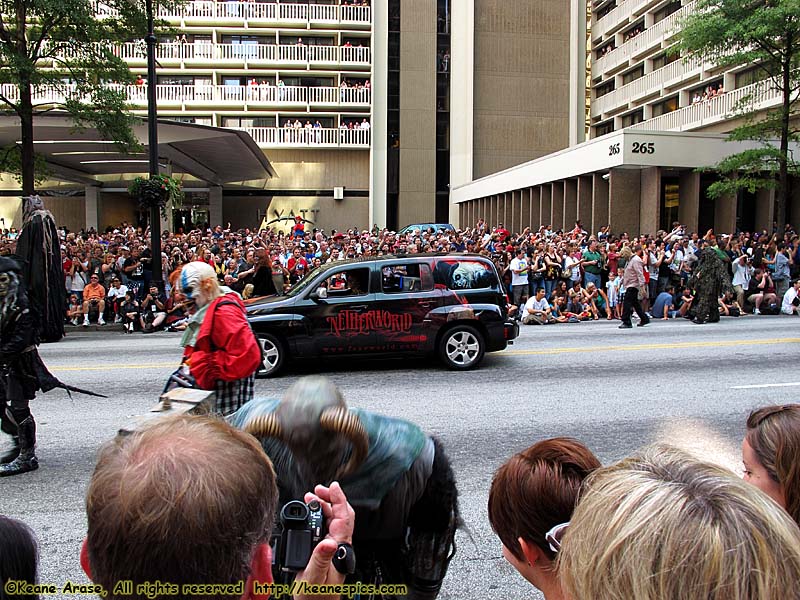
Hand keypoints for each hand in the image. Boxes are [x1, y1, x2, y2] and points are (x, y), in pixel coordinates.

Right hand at [294, 482, 354, 598]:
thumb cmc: (316, 598)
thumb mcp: (313, 578)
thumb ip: (320, 558)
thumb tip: (329, 541)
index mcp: (338, 549)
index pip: (343, 517)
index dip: (339, 499)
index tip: (332, 486)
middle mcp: (339, 547)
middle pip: (340, 515)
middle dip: (330, 499)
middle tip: (316, 491)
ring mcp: (334, 549)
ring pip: (333, 521)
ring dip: (323, 508)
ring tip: (310, 500)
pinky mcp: (327, 553)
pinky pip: (327, 529)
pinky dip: (319, 518)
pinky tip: (311, 517)